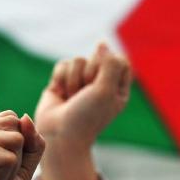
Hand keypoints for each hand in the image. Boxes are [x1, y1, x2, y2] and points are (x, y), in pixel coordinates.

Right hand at [0, 112, 44, 179]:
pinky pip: (9, 156)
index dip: (17, 149)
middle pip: (16, 126)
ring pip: (15, 140)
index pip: (13, 120)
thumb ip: (30, 144)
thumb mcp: (20, 171)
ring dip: (10, 169)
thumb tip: (26, 118)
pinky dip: (4, 177)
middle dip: (15, 158)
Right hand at [35, 43, 131, 157]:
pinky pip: (63, 65)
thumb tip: (102, 44)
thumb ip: (109, 63)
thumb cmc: (87, 117)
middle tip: (86, 95)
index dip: (109, 66)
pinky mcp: (62, 81)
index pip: (120, 60)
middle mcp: (101, 84)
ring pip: (78, 60)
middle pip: (98, 56)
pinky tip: (61, 94)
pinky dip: (61, 79)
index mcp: (118, 88)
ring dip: (73, 80)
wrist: (60, 135)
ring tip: (72, 98)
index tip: (102, 84)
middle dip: (89, 74)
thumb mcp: (106, 90)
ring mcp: (81, 82)